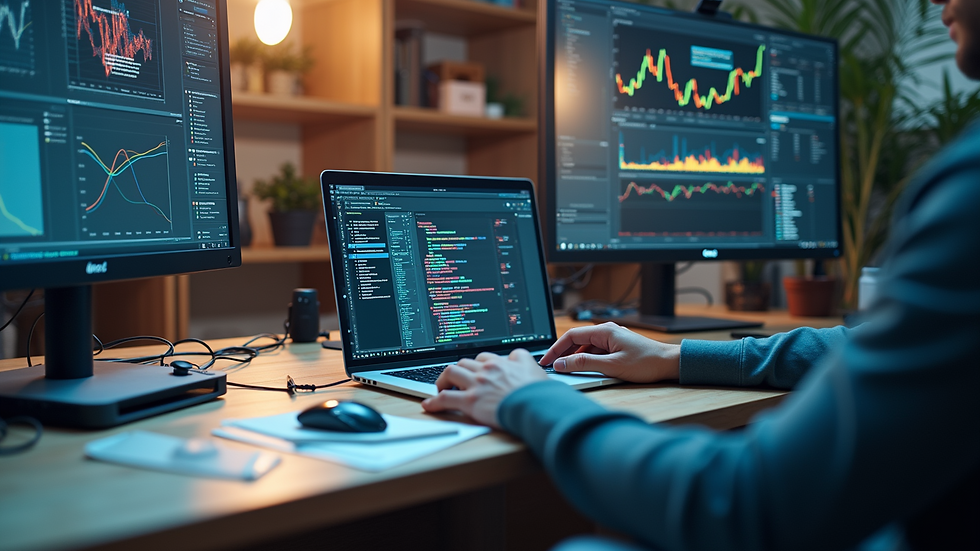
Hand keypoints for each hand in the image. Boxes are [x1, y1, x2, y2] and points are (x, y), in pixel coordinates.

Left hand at [421, 349, 547, 428]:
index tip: (476, 372)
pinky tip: (429, 405)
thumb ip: (522, 358)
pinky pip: (445, 398)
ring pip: (451, 373)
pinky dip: (434, 401)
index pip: (482, 358)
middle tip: (457, 381)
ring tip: (442, 388)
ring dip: (444, 380)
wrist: (535, 406)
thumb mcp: (533, 367)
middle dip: (459, 371)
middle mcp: (485, 370)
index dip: (477, 365)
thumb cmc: (536, 392)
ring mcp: (476, 385)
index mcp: (499, 363)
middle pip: (464, 363)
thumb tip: (515, 355)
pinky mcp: (470, 402)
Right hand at [539, 322, 680, 382]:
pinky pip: (595, 352)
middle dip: (562, 353)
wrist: (669, 364)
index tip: (546, 360)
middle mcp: (607, 332)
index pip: (571, 336)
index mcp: (604, 331)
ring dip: (574, 357)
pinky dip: (585, 360)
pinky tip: (583, 370)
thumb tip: (563, 364)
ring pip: (585, 347)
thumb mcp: (611, 366)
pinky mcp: (616, 348)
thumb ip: (584, 363)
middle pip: (576, 340)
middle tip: (551, 367)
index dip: (555, 349)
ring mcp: (612, 339)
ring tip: (564, 370)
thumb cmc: (646, 363)